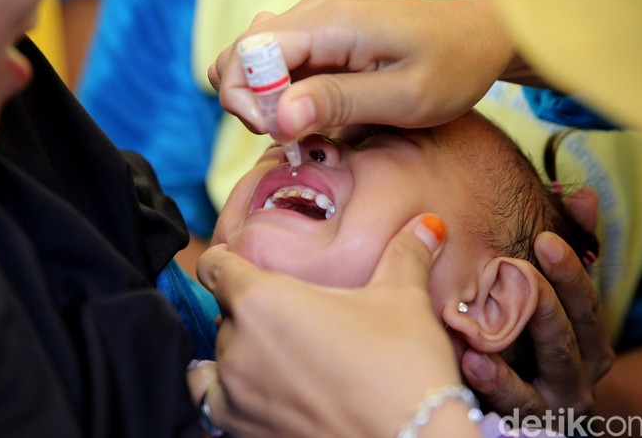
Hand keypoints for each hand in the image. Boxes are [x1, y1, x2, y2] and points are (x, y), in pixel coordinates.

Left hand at [188, 214, 481, 437]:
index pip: (215, 266)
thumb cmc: (404, 368)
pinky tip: (252, 386)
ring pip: (218, 355)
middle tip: (289, 309)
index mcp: (263, 300)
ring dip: (238, 346)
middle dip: (250, 306)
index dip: (226, 258)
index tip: (240, 258)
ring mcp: (236, 394)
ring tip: (273, 348)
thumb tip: (429, 225)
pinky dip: (225, 389)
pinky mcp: (243, 431)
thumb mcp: (404, 298)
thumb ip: (406, 253)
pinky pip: (212, 400)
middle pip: (223, 311)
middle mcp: (239, 346)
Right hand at [209, 0, 518, 139]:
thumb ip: (340, 102)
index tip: (283, 134)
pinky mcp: (322, 36)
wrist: (479, 37)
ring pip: (254, 61)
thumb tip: (280, 116)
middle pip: (239, 54)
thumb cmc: (453, 66)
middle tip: (292, 135)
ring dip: (264, 101)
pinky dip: (283, 95)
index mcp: (330, 22)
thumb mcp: (404, 96)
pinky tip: (313, 114)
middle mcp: (313, 13)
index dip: (249, 99)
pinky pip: (281, 65)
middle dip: (250, 103)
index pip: (248, 52)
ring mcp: (316, 22)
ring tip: (304, 127)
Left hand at [461, 231, 614, 416]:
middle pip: (569, 331)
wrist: (526, 399)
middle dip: (545, 298)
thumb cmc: (531, 334)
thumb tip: (580, 194)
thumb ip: (562, 249)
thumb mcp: (547, 291)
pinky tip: (472, 361)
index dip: (569, 270)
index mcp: (585, 334)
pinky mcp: (531, 420)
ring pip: (549, 367)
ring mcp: (557, 398)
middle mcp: (580, 367)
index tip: (544, 239)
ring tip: (491, 319)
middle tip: (516, 269)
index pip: (585, 300)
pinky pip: (516, 404)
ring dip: (521, 341)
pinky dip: (498, 383)